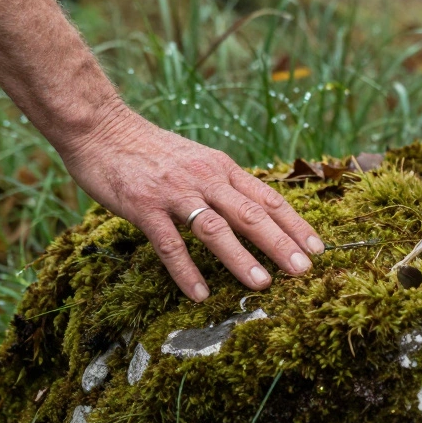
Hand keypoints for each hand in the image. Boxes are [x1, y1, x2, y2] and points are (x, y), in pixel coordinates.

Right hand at [59, 103, 322, 301]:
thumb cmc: (151, 150)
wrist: (102, 128)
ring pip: (216, 229)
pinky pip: (169, 244)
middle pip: (252, 214)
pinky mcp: (144, 207)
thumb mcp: (197, 159)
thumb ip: (223, 183)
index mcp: (222, 168)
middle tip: (305, 270)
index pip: (268, 198)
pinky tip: (199, 294)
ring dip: (241, 258)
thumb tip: (254, 209)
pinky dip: (186, 271)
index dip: (295, 224)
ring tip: (263, 285)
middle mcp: (205, 178)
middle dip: (281, 243)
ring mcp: (175, 193)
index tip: (318, 247)